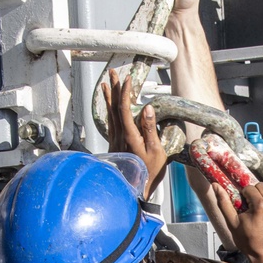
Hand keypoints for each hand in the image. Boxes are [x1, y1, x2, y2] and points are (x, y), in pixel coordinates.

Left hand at [102, 69, 167, 197]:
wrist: (135, 190)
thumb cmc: (150, 173)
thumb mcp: (156, 151)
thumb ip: (150, 129)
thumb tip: (146, 108)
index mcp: (130, 136)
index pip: (125, 108)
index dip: (125, 92)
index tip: (129, 79)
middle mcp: (120, 136)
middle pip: (114, 107)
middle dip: (114, 88)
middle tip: (113, 72)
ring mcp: (115, 140)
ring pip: (110, 114)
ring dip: (109, 97)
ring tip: (106, 84)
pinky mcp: (115, 145)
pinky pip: (110, 122)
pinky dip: (109, 110)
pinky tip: (109, 107)